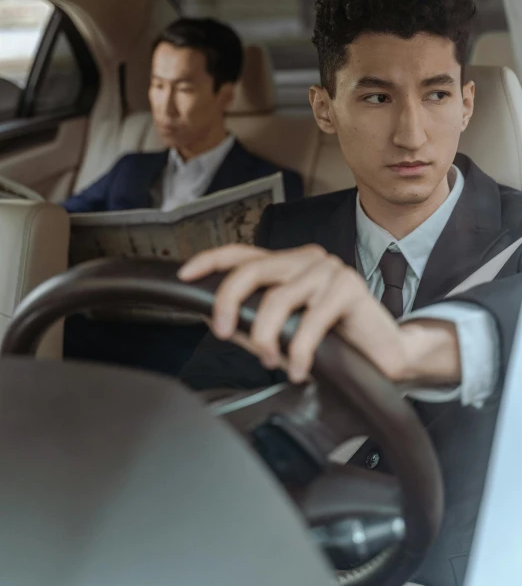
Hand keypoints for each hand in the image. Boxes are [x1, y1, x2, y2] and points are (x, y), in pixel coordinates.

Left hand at [179, 244, 460, 384]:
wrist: (384, 356)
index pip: (242, 253)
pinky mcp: (350, 287)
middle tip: (222, 332)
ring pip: (277, 299)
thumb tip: (213, 317)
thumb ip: (252, 321)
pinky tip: (299, 369)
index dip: (210, 260)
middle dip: (228, 302)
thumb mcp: (285, 331)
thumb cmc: (336, 342)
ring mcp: (329, 270)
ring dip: (266, 338)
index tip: (185, 274)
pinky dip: (299, 352)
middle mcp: (307, 259)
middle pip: (252, 269)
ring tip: (272, 361)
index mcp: (289, 265)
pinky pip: (310, 321)